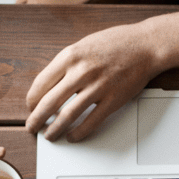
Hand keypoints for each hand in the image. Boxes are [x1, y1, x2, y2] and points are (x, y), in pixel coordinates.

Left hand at [25, 24, 165, 141]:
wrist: (147, 45)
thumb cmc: (117, 43)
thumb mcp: (84, 46)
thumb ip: (67, 64)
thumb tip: (50, 86)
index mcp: (70, 56)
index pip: (40, 84)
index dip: (32, 100)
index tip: (31, 107)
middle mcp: (81, 72)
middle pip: (49, 103)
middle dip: (36, 119)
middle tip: (32, 127)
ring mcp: (98, 87)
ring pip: (67, 116)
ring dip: (55, 129)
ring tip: (50, 136)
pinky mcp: (113, 99)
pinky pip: (91, 122)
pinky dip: (79, 132)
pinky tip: (73, 135)